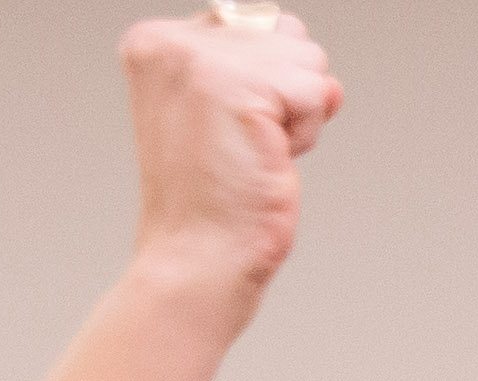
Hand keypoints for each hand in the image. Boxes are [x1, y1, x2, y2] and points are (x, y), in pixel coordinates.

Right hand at [119, 10, 336, 306]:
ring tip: (252, 153)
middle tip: (242, 147)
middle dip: (286, 98)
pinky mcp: (240, 86)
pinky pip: (316, 92)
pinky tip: (266, 159)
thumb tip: (322, 71)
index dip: (266, 86)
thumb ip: (266, 70)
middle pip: (287, 34)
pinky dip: (306, 134)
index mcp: (155, 40)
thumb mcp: (230, 115)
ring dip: (299, 117)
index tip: (226, 132)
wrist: (197, 258)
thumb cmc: (214, 202)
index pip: (256, 25)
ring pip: (307, 60)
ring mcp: (201, 58)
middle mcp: (170, 39)